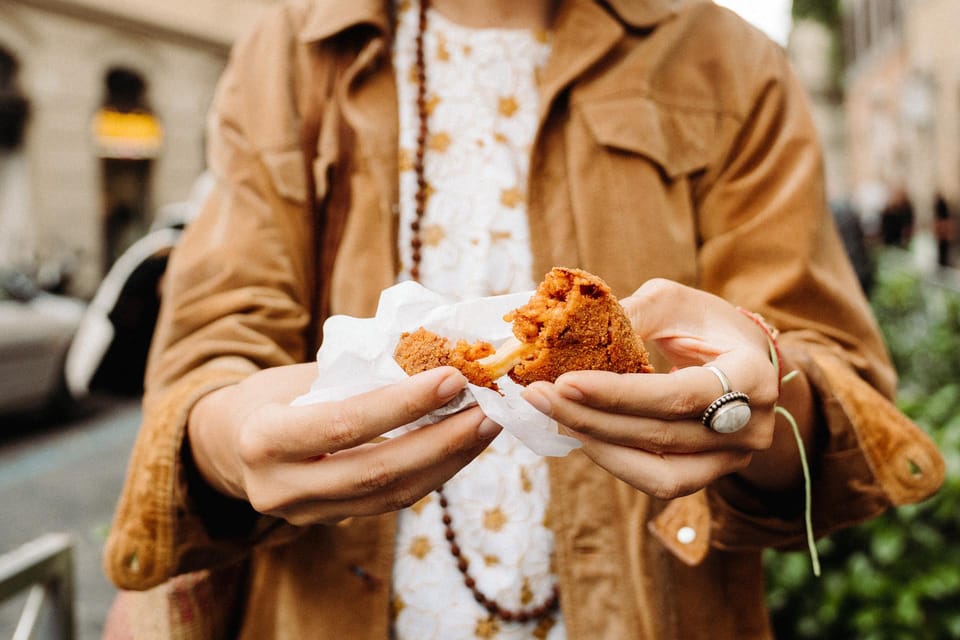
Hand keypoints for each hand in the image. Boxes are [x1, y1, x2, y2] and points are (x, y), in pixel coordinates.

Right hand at [188, 363, 500, 524]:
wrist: (230, 445)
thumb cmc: (273, 396)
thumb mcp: (300, 376)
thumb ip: (357, 377)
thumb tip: (434, 359)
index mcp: (264, 438)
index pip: (345, 424)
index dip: (403, 404)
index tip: (452, 378)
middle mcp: (280, 487)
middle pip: (376, 471)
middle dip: (441, 441)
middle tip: (487, 410)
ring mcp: (304, 514)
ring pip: (391, 495)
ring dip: (448, 461)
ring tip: (486, 427)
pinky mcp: (330, 523)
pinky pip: (390, 502)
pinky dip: (432, 473)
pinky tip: (461, 447)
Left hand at [521, 279, 808, 498]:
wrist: (745, 359)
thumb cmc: (706, 324)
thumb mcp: (674, 303)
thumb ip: (632, 316)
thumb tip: (570, 332)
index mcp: (753, 374)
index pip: (678, 395)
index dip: (618, 394)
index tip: (564, 382)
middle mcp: (751, 425)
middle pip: (661, 434)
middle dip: (590, 418)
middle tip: (537, 396)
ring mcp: (734, 458)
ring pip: (657, 468)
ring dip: (596, 443)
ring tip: (550, 414)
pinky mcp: (711, 474)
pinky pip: (659, 481)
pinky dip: (615, 461)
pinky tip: (580, 434)